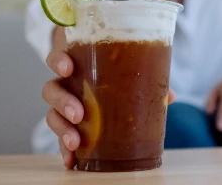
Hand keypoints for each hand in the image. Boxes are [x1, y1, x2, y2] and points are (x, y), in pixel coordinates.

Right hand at [42, 47, 175, 168]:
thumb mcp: (131, 77)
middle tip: (79, 114)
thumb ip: (148, 83)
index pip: (58, 59)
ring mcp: (63, 108)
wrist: (112, 95)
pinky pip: (59, 139)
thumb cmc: (118, 79)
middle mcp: (66, 86)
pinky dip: (64, 151)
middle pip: (51, 90)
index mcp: (79, 67)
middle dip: (63, 102)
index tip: (68, 69)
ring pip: (51, 115)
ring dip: (61, 129)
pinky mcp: (67, 128)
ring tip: (75, 142)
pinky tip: (70, 161)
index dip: (59, 62)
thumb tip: (169, 96)